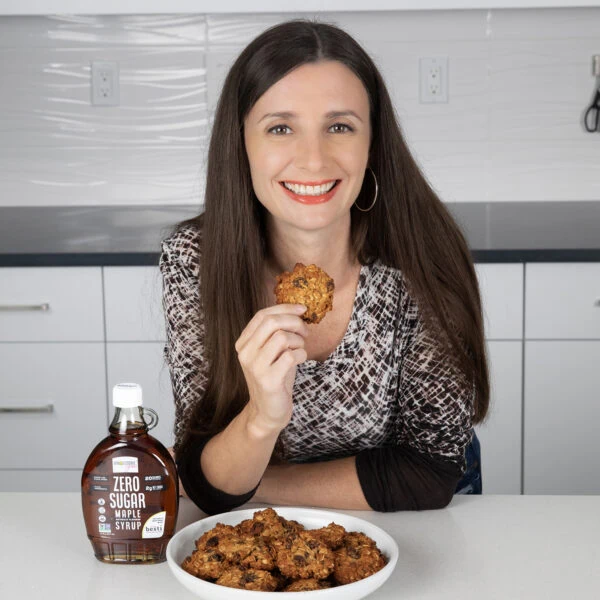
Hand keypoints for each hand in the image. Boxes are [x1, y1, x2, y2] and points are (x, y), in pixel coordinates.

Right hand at [235, 304, 308, 436]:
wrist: (268, 411)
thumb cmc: (275, 377)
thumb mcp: (272, 351)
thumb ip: (277, 332)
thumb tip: (297, 310)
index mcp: (243, 343)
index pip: (262, 315)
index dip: (284, 308)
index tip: (302, 309)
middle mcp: (245, 353)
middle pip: (271, 322)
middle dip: (294, 322)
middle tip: (305, 332)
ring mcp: (255, 366)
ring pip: (282, 337)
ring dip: (298, 341)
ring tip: (299, 350)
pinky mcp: (268, 380)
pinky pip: (291, 356)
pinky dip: (302, 355)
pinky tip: (300, 361)